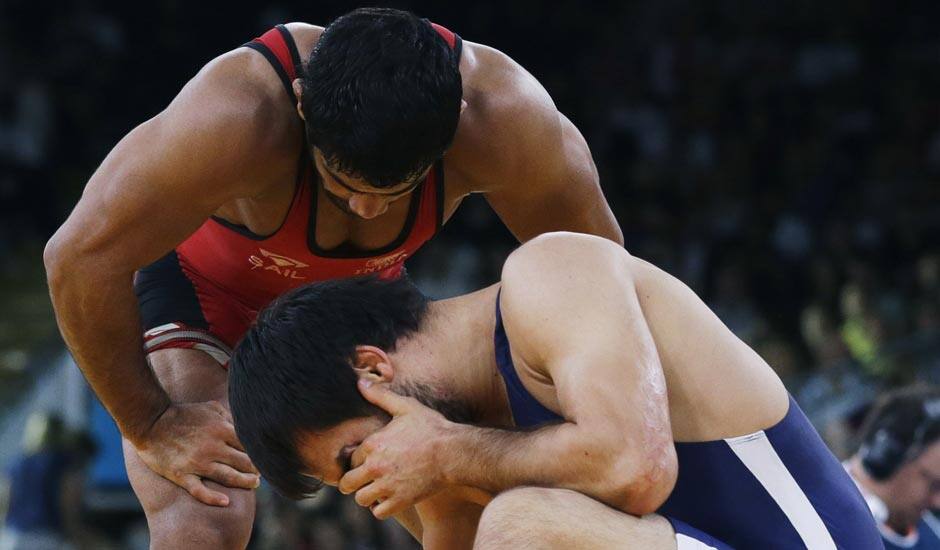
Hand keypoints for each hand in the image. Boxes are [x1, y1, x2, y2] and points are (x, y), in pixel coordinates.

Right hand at [133, 401, 259, 505]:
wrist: (151, 422)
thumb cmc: (184, 414)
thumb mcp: (211, 408)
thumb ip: (230, 416)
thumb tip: (246, 426)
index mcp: (221, 429)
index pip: (248, 445)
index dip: (258, 452)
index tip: (263, 457)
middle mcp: (213, 447)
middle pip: (243, 462)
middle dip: (256, 469)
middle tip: (262, 474)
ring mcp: (197, 463)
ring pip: (228, 477)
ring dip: (245, 482)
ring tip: (254, 484)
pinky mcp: (182, 475)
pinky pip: (200, 490)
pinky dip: (213, 498)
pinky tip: (225, 501)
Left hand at [338, 380, 452, 518]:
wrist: (454, 452)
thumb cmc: (431, 427)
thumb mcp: (406, 407)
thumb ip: (381, 396)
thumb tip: (360, 382)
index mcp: (373, 444)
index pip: (350, 458)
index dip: (358, 460)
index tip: (367, 461)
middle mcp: (375, 466)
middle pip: (347, 483)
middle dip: (353, 482)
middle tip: (363, 480)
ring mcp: (387, 486)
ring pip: (361, 499)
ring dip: (367, 495)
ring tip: (378, 489)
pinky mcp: (400, 501)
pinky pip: (378, 512)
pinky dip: (382, 508)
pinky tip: (390, 498)